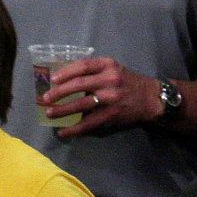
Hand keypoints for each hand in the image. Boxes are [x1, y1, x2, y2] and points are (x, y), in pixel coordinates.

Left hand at [42, 56, 162, 136]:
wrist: (150, 97)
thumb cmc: (126, 82)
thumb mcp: (112, 69)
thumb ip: (93, 72)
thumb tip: (63, 79)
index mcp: (108, 65)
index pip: (83, 66)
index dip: (66, 72)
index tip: (53, 79)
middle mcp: (110, 79)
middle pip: (79, 85)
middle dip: (59, 92)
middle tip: (46, 98)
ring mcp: (111, 98)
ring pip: (81, 104)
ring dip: (62, 110)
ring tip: (50, 113)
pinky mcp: (111, 114)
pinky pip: (88, 123)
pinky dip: (74, 128)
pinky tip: (63, 131)